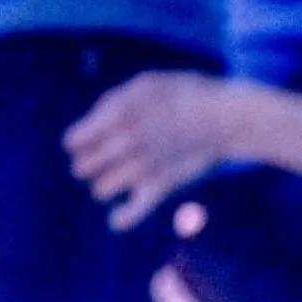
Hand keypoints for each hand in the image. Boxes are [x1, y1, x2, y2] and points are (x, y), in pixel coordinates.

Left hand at [64, 71, 245, 230]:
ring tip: (122, 178)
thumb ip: (112, 101)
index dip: (79, 144)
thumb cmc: (188, 94)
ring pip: (100, 190)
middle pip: (81, 169)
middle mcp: (126, 141)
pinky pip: (129, 215)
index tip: (92, 142)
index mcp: (118, 114)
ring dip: (107, 186)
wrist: (228, 116)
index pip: (72, 142)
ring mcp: (142, 167)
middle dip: (90, 165)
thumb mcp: (146, 83)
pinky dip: (121, 219)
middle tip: (108, 160)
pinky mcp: (161, 187)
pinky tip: (118, 218)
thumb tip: (90, 124)